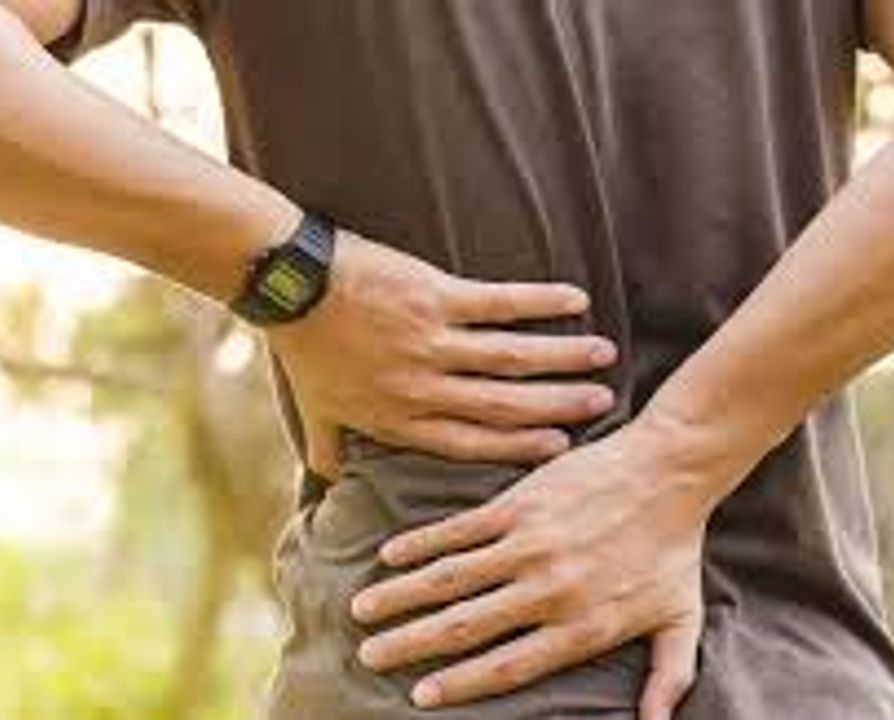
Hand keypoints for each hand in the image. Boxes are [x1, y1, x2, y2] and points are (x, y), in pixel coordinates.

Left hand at [265, 229, 619, 478]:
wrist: (291, 285)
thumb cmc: (304, 350)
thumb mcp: (316, 413)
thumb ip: (330, 453)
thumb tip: (328, 490)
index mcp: (400, 420)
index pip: (471, 443)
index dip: (520, 446)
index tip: (561, 449)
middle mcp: (423, 388)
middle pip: (504, 405)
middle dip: (557, 408)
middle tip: (602, 406)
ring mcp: (432, 342)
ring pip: (511, 358)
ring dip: (561, 358)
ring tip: (602, 358)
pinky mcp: (435, 297)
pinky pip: (500, 304)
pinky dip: (540, 303)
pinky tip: (575, 302)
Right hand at [349, 411, 737, 718]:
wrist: (671, 470)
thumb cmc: (676, 548)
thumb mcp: (680, 620)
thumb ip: (667, 677)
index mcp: (581, 626)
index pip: (508, 666)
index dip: (460, 684)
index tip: (419, 696)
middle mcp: (548, 591)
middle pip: (464, 627)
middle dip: (410, 645)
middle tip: (369, 656)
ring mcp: (529, 545)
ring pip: (449, 579)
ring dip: (401, 596)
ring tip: (362, 609)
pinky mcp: (519, 505)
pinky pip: (458, 531)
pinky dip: (420, 544)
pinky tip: (389, 556)